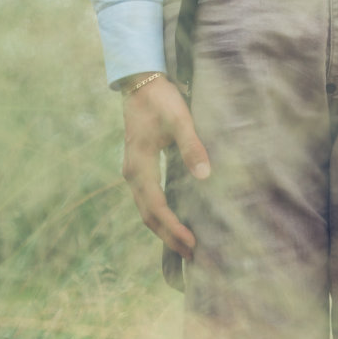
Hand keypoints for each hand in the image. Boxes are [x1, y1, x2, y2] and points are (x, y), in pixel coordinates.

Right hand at [120, 75, 210, 259]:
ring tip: (186, 247)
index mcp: (139, 165)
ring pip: (146, 211)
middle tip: (193, 255)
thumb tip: (205, 175)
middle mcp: (132, 174)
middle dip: (169, 237)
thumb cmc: (160, 100)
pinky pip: (147, 202)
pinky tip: (176, 225)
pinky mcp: (139, 171)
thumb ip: (192, 146)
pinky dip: (161, 218)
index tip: (192, 242)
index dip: (173, 227)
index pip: (156, 206)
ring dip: (164, 231)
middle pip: (148, 216)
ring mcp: (133, 173)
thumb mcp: (180, 119)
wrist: (140, 83)